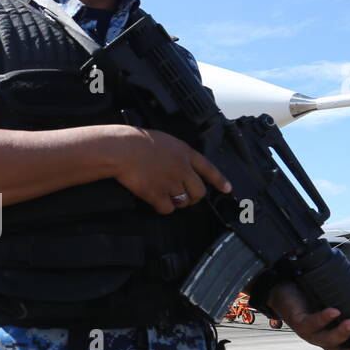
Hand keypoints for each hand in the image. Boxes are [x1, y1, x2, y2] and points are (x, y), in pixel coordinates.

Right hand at [113, 126, 230, 213]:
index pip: (209, 169)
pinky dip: (162, 207)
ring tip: (166, 195)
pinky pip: (167, 209)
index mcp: (185, 153)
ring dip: (177, 202)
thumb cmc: (138, 141)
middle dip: (194, 197)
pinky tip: (156, 200)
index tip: (227, 189)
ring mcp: (171, 183)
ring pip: (184, 202)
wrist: (123, 149)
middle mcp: (182, 169)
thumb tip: (179, 165)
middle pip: (199, 192)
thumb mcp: (165, 141)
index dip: (219, 180)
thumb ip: (177, 153)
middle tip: (185, 197)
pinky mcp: (158, 194)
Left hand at [268, 281, 349, 349]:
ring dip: (341, 333)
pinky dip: (323, 318)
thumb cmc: (312, 299)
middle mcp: (322, 340)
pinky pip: (311, 322)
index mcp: (333, 340)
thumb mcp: (337, 308)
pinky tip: (333, 311)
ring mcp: (310, 333)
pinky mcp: (299, 321)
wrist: (283, 290)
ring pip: (326, 339)